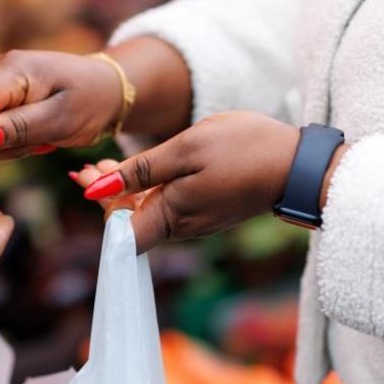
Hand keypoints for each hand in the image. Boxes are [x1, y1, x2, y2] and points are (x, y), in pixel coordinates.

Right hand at [0, 50, 123, 174]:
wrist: (108, 89)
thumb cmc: (91, 100)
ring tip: (46, 138)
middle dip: (0, 145)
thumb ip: (20, 128)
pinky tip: (40, 135)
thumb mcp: (61, 119)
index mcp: (11, 69)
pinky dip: (16, 141)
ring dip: (12, 145)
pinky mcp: (3, 98)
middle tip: (41, 145)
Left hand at [78, 111, 306, 252]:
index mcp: (170, 216)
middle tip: (85, 166)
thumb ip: (141, 170)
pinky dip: (146, 187)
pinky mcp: (206, 210)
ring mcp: (195, 220)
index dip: (99, 209)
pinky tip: (139, 168)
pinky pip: (166, 204)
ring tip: (102, 163)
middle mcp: (180, 227)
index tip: (85, 178)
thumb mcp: (186, 149)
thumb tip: (97, 189)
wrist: (298, 164)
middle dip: (105, 193)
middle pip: (129, 220)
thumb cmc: (244, 150)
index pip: (119, 234)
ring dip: (123, 189)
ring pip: (146, 210)